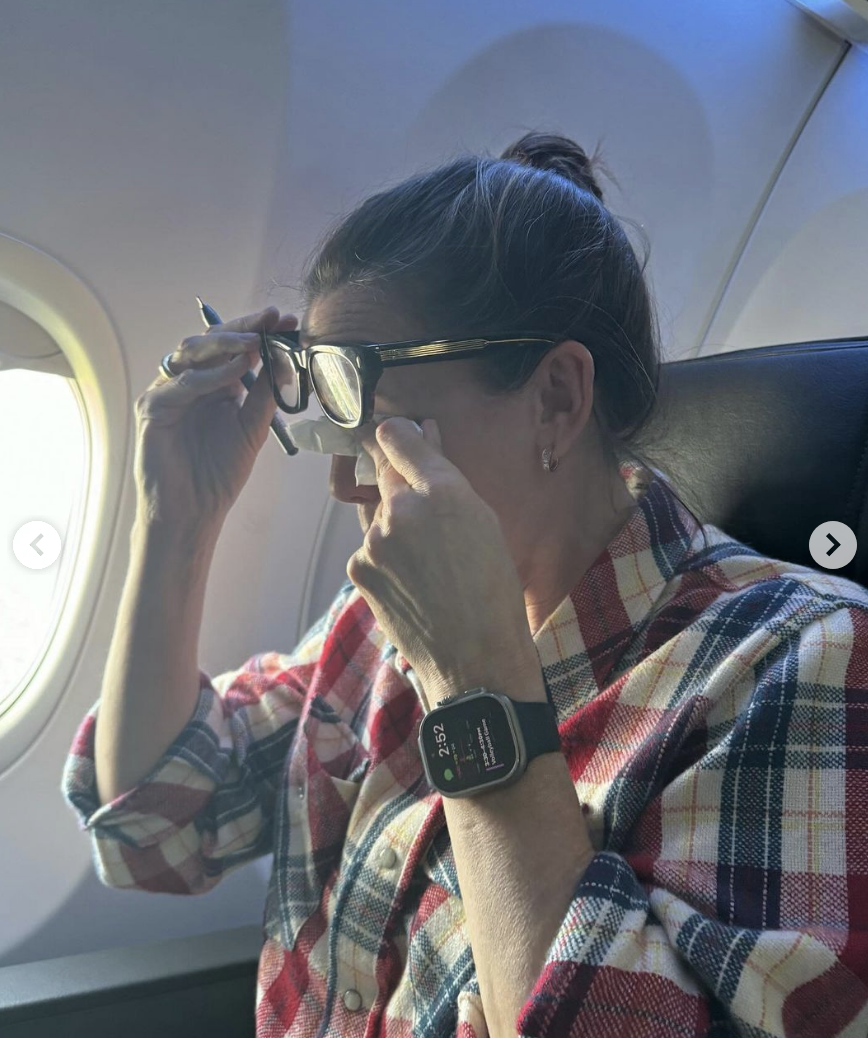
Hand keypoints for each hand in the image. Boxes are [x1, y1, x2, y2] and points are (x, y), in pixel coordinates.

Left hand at [347, 417, 539, 703]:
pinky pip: (371, 550)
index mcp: (443, 491)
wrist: (474, 656)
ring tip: (429, 566)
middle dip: (399, 485)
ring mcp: (375, 540)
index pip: (398, 438)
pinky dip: (386, 560)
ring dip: (395, 529)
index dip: (395, 435)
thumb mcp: (483, 522)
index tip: (394, 434)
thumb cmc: (493, 589)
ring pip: (380, 517)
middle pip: (385, 475)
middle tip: (425, 518)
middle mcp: (402, 509)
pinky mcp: (359, 569)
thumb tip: (426, 431)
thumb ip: (447, 476)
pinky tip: (413, 584)